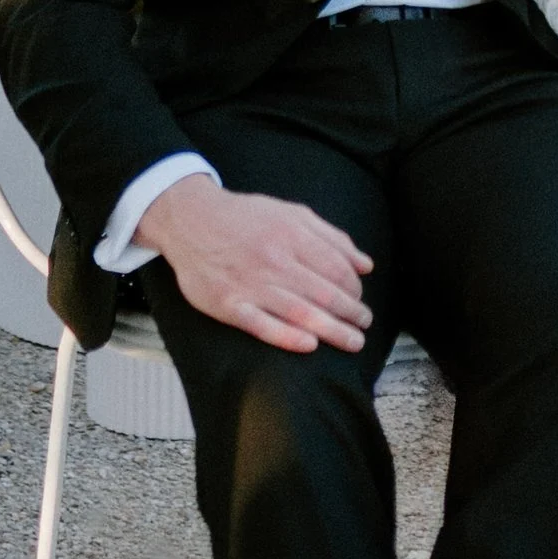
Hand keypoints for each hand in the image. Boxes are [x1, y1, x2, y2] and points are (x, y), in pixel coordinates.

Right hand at [139, 176, 372, 353]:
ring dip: (332, 330)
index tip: (360, 300)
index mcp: (292, 235)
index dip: (354, 288)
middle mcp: (274, 260)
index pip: (336, 268)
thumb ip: (332, 237)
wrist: (191, 219)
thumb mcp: (292, 213)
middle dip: (351, 313)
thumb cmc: (245, 218)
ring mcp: (250, 284)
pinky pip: (262, 325)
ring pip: (300, 312)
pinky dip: (287, 336)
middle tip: (364, 326)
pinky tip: (310, 345)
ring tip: (352, 341)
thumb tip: (366, 264)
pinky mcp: (228, 304)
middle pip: (324, 293)